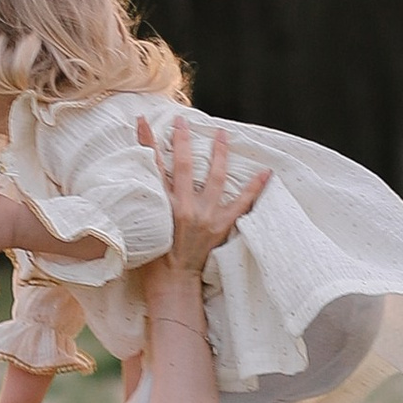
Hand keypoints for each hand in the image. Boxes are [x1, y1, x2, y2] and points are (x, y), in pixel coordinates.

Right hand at [141, 112, 268, 274]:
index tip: (143, 120)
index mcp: (159, 205)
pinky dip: (255, 187)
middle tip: (183, 121)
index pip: (151, 165)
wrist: (172, 282)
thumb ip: (143, 202)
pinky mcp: (222, 226)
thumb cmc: (152, 258)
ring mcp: (205, 215)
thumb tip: (136, 180)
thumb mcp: (140, 225)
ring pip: (216, 177)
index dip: (146, 141)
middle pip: (184, 164)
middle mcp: (183, 206)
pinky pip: (242, 203)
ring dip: (220, 153)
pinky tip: (266, 172)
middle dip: (183, 139)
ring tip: (222, 134)